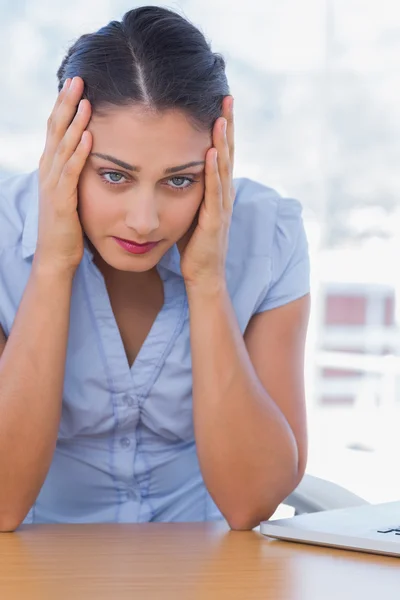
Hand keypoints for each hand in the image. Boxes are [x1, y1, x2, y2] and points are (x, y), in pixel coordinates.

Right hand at [34, 76, 91, 273]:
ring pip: (62, 146)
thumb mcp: (71, 191)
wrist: (56, 256)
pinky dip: (78, 153)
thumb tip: (89, 151)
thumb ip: (75, 171)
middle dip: (67, 103)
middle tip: (78, 78)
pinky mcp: (62, 201)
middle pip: (55, 129)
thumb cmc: (68, 225)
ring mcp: (53, 185)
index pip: (56, 128)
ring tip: (84, 100)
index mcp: (51, 166)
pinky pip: (71, 173)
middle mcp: (48, 171)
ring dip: (74, 122)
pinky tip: (87, 137)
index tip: (76, 82)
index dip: (65, 105)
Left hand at [180, 96, 234, 290]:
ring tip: (220, 116)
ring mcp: (221, 207)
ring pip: (222, 168)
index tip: (218, 102)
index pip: (220, 152)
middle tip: (226, 96)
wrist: (203, 274)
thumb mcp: (191, 209)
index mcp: (217, 190)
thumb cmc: (194, 244)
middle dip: (227, 124)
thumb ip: (188, 189)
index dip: (221, 127)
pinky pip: (214, 191)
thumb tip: (175, 168)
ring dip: (222, 141)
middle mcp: (224, 194)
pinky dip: (213, 170)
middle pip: (226, 153)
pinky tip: (210, 152)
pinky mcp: (214, 220)